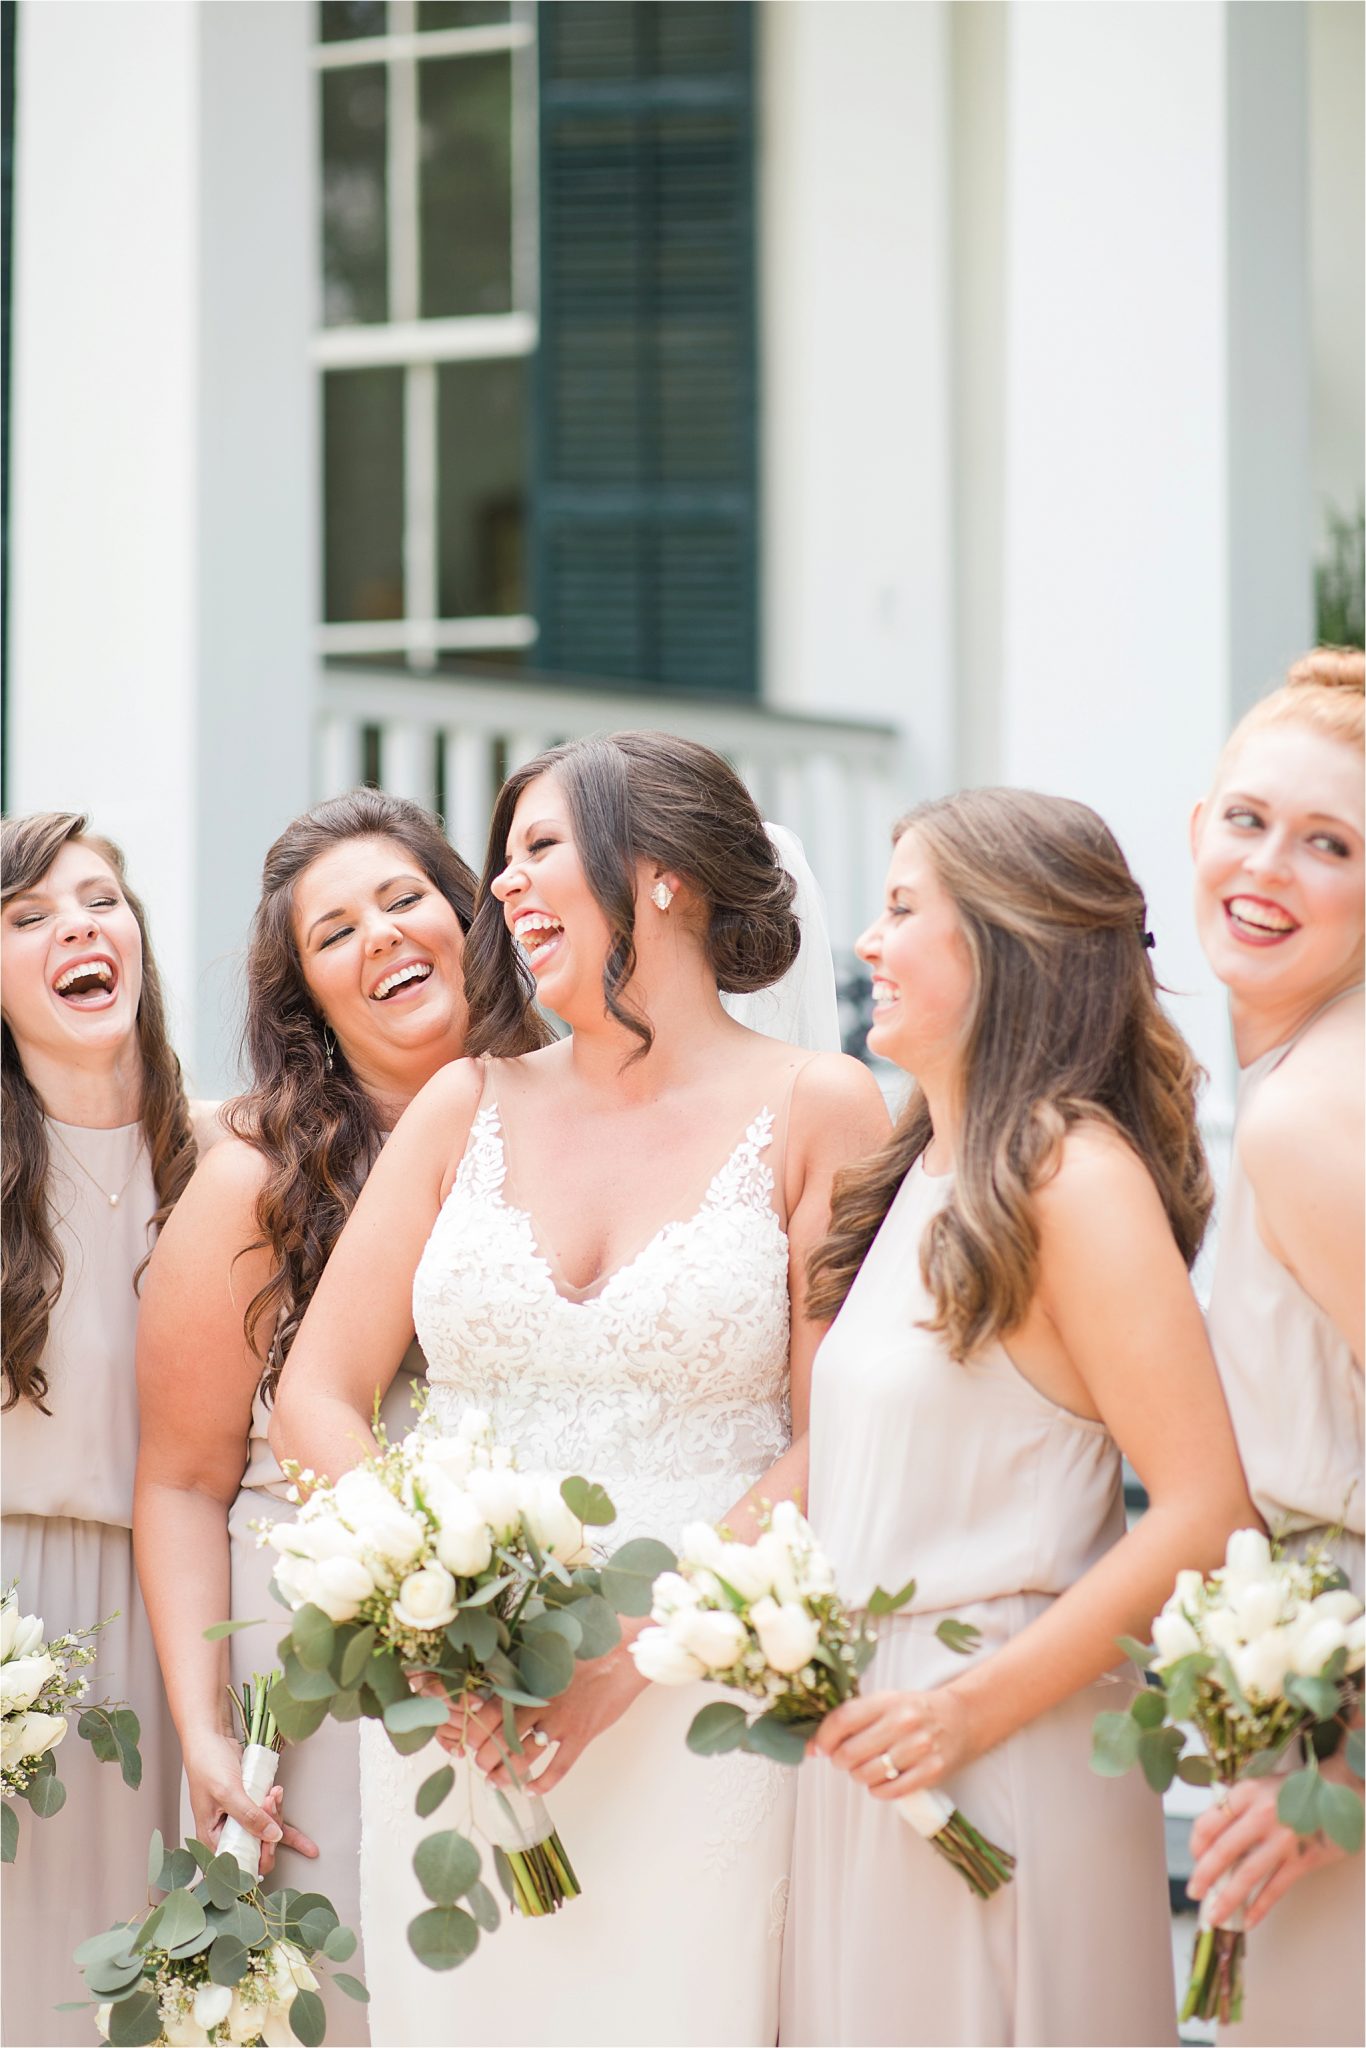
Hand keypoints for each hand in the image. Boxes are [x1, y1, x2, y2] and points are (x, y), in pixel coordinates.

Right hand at [183, 1730, 317, 1876]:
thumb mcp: (227, 1792)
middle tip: (270, 1804)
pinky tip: (280, 1796)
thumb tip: (272, 1836)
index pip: (238, 1863)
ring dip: (276, 1813)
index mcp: (212, 1838)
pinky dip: (278, 1808)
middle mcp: (226, 1832)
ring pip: (266, 1830)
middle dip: (270, 1829)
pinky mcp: (250, 1804)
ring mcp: (240, 1818)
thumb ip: (249, 1816)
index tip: (270, 1840)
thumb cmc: (207, 1764)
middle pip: (257, 1847)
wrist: (210, 1736)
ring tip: (273, 1792)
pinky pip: (268, 1815)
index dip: (257, 1857)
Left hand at [419, 1653, 646, 1796]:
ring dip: (506, 1775)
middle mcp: (539, 1705)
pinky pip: (558, 1769)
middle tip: (481, 1767)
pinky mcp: (581, 1736)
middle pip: (501, 1741)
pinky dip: (543, 1783)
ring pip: (524, 1759)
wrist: (622, 1654)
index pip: (489, 1714)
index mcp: (528, 1683)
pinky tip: (533, 1789)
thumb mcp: (547, 1651)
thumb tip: (495, 1675)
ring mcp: (561, 1723)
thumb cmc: (584, 1648)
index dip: (475, 1732)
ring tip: (497, 1782)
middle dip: (485, 1760)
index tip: (468, 1741)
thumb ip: (522, 1667)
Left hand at [812, 1685, 977, 1802]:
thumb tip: (809, 1746)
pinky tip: (881, 1781)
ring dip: (858, 1776)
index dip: (824, 1738)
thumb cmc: (914, 1710)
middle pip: (851, 1753)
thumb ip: (850, 1719)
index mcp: (888, 1701)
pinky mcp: (931, 1772)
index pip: (843, 1720)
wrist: (961, 1718)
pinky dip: (878, 1790)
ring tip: (866, 1768)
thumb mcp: (884, 1703)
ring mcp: (919, 1748)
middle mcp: (903, 1723)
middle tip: (844, 1759)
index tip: (821, 1747)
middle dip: (839, 1761)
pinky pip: (890, 1791)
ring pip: (867, 1775)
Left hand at [1188, 1777, 1350, 1929]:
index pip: (1209, 1822)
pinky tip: (1248, 1920)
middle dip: (1204, 1876)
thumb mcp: (1257, 1788)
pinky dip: (1260, 1906)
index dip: (1196, 1845)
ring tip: (1215, 1915)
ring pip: (1247, 1874)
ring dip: (1228, 1898)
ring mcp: (1283, 1838)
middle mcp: (1262, 1814)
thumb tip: (1207, 1844)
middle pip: (1223, 1851)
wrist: (1336, 1792)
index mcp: (1246, 1792)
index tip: (1195, 1858)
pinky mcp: (1303, 1858)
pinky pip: (1276, 1887)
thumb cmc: (1288, 1792)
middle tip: (1194, 1892)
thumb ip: (1233, 1809)